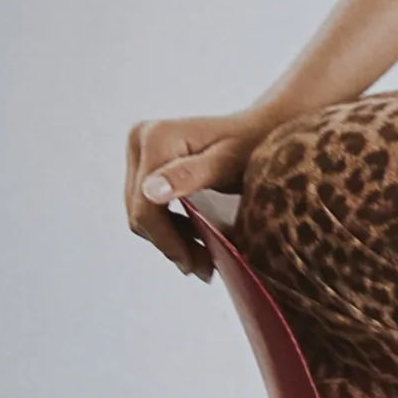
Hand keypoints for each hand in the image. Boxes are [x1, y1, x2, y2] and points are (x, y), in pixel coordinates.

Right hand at [123, 110, 278, 276]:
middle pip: (142, 210)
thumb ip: (190, 175)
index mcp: (156, 138)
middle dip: (171, 243)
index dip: (167, 240)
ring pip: (143, 212)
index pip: (146, 204)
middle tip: (204, 268)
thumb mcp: (227, 162)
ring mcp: (140, 151)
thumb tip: (150, 192)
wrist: (258, 129)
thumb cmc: (251, 143)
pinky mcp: (145, 163)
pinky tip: (195, 242)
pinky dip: (170, 227)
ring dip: (170, 239)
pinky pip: (149, 206)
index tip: (193, 265)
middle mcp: (140, 139)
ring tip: (203, 260)